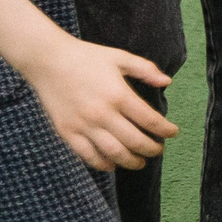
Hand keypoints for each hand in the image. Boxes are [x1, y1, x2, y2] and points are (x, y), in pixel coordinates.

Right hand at [17, 35, 177, 169]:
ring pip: (114, 153)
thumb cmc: (87, 57)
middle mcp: (103, 114)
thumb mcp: (120, 57)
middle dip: (151, 149)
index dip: (165, 130)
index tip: (173, 133)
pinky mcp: (67, 132)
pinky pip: (88, 155)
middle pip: (135, 141)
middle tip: (158, 150)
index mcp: (119, 95)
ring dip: (131, 162)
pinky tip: (113, 164)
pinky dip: (103, 164)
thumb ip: (145, 69)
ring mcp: (84, 125)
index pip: (150, 120)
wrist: (48, 60)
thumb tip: (167, 82)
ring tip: (140, 163)